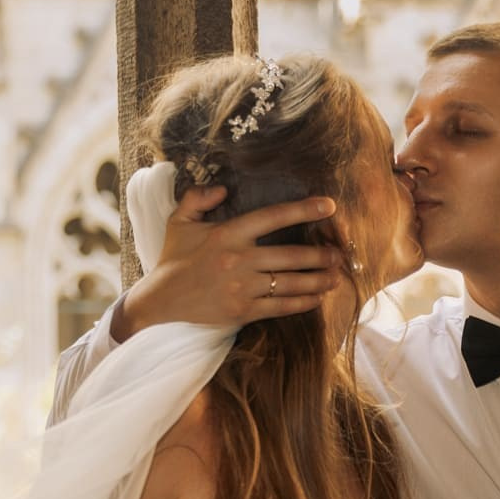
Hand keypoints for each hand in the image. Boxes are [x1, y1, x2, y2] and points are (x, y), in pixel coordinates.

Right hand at [119, 186, 341, 336]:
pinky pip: (280, 307)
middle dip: (321, 255)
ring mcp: (242, 287)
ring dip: (318, 280)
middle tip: (340, 254)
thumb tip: (224, 187)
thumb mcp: (179, 221)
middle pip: (291, 255)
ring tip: (336, 277)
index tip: (329, 205)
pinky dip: (302, 303)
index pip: (273, 216)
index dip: (303, 209)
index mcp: (227, 233)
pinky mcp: (242, 311)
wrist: (159, 302)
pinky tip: (318, 299)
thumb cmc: (173, 259)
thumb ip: (198, 197)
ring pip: (290, 283)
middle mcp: (238, 259)